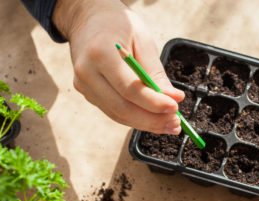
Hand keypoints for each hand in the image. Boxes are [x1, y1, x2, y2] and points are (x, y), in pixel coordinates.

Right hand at [53, 0, 183, 133]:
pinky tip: (153, 119)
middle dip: (152, 119)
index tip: (174, 108)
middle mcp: (87, 72)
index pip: (129, 88)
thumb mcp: (142, 40)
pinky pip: (113, 111)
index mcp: (100, 53)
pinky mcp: (86, 92)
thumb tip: (173, 98)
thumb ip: (156, 72)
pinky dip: (135, 118)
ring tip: (169, 124)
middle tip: (175, 123)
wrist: (88, 18)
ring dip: (145, 123)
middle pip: (122, 107)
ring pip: (117, 114)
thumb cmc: (118, 24)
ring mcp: (83, 85)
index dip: (153, 103)